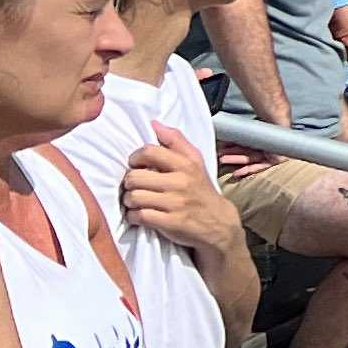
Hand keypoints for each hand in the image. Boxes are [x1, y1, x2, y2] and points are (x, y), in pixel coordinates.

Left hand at [119, 132, 241, 259]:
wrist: (218, 223)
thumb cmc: (200, 189)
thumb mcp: (195, 162)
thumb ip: (175, 141)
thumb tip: (154, 124)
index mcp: (186, 164)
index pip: (149, 152)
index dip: (135, 158)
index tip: (137, 165)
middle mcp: (180, 182)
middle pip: (134, 177)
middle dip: (129, 183)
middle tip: (136, 186)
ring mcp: (175, 203)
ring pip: (134, 197)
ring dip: (130, 201)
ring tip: (137, 201)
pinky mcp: (170, 223)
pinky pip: (139, 216)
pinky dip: (134, 217)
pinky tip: (141, 214)